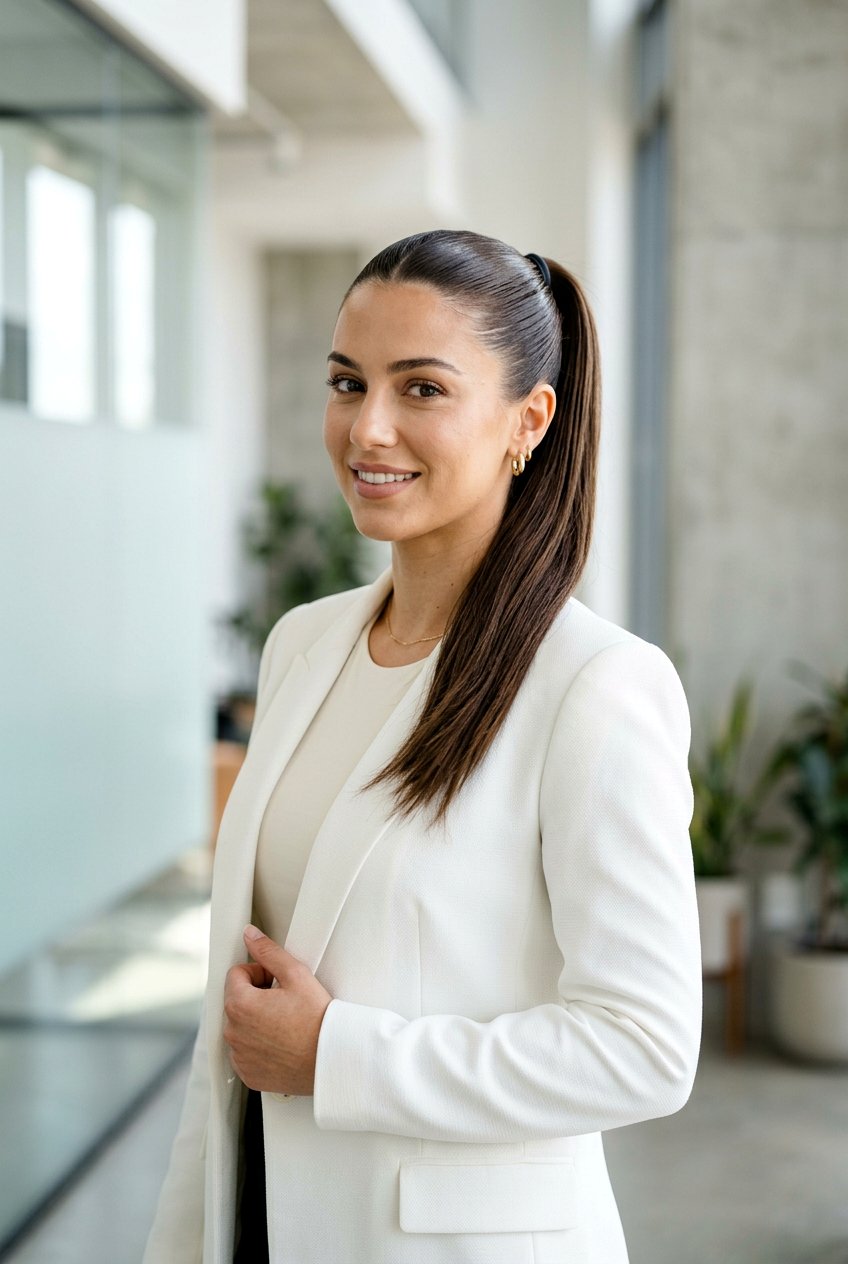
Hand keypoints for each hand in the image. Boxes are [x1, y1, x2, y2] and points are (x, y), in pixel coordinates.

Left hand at [223, 926, 333, 1094]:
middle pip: (236, 1000)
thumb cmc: (317, 1019)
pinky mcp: (247, 1073)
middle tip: (284, 1001)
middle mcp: (232, 1032)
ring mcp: (239, 1055)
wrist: (331, 1059)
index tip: (277, 981)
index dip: (258, 972)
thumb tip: (250, 935)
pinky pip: (245, 1052)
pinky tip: (281, 1042)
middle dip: (256, 996)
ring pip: (240, 1026)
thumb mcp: (296, 975)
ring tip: (285, 1022)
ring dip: (255, 1020)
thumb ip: (268, 951)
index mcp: (239, 1004)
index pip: (236, 974)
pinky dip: (258, 1045)